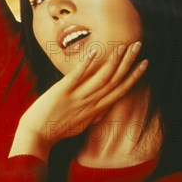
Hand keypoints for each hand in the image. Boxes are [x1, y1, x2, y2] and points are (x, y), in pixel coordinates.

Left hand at [9, 42, 147, 161]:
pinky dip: (87, 63)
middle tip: (138, 45)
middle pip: (115, 81)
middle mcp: (90, 103)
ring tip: (122, 46)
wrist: (36, 136)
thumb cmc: (57, 130)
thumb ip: (93, 116)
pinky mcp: (62, 92)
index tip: (144, 63)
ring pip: (101, 78)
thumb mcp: (81, 125)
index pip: (120, 91)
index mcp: (96, 110)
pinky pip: (77, 76)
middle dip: (128, 62)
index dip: (134, 76)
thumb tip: (102, 110)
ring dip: (113, 60)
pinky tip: (95, 50)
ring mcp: (77, 97)